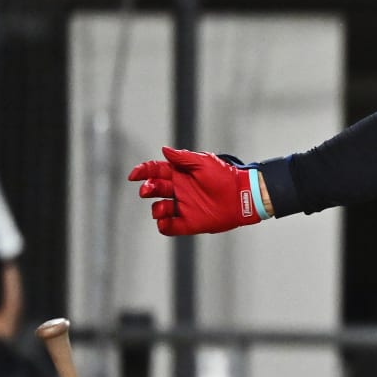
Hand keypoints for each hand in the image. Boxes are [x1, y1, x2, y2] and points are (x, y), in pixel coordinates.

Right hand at [129, 147, 263, 235]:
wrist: (242, 195)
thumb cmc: (225, 176)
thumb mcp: (203, 162)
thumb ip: (183, 158)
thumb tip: (164, 150)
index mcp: (180, 174)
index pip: (155, 171)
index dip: (143, 172)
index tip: (134, 175)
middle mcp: (179, 190)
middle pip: (154, 189)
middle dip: (147, 189)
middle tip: (147, 190)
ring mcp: (183, 207)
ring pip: (160, 209)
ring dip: (156, 209)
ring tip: (162, 209)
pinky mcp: (189, 222)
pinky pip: (170, 227)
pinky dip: (164, 226)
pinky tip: (164, 222)